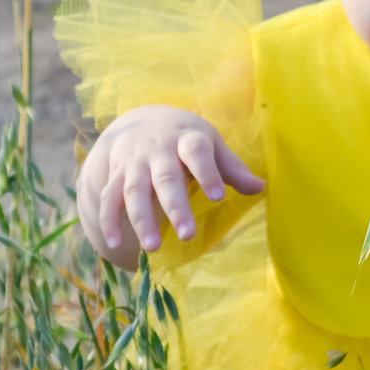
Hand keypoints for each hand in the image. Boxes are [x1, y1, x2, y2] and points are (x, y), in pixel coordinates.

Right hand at [76, 105, 263, 268]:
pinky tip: (115, 243)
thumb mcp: (211, 145)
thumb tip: (260, 188)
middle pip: (165, 178)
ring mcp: (134, 163)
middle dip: (175, 206)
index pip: (197, 153)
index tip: (218, 196)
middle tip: (187, 234)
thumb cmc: (187, 140)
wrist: (142, 121)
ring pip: (135, 191)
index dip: (207, 173)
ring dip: (142, 220)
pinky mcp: (116, 176)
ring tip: (152, 248)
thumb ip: (232, 168)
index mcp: (187, 139)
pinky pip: (110, 198)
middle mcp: (158, 150)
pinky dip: (109, 220)